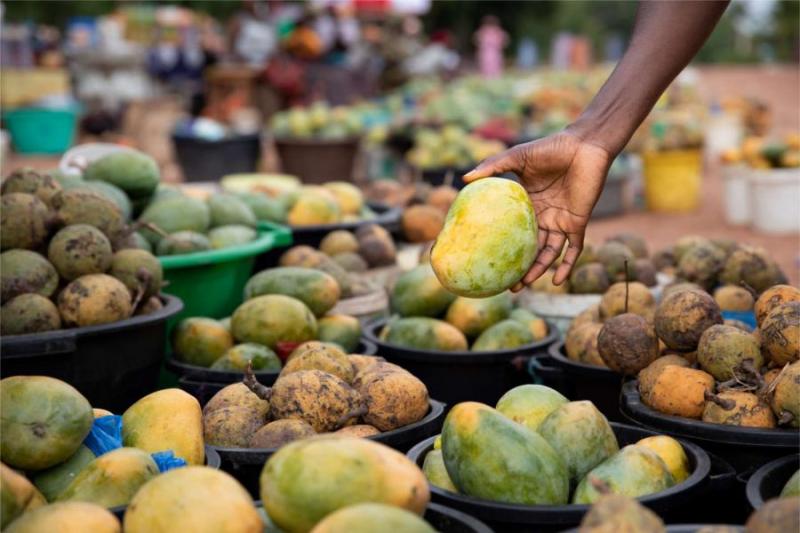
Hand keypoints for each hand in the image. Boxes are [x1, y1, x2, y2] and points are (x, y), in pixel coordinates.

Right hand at [463, 130, 611, 287]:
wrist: (584, 145)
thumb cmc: (551, 148)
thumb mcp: (517, 157)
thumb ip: (491, 166)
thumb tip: (464, 178)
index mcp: (528, 204)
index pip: (513, 230)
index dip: (503, 245)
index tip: (487, 256)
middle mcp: (544, 216)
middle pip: (529, 248)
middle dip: (519, 267)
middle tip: (504, 284)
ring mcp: (561, 221)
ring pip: (548, 253)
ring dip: (537, 271)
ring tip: (523, 285)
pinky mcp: (577, 222)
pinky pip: (573, 249)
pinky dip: (567, 265)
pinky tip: (557, 281)